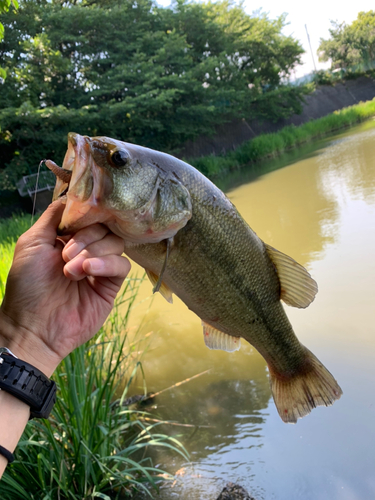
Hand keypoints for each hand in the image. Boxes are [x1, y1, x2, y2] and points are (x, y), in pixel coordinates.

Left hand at [0, 200, 130, 376]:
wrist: (34, 326)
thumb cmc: (27, 285)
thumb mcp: (32, 242)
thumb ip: (54, 216)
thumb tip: (72, 196)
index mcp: (68, 237)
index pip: (90, 215)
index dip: (85, 216)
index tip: (75, 223)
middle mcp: (86, 249)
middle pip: (105, 227)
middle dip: (85, 238)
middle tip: (65, 255)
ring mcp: (100, 268)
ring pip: (115, 243)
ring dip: (93, 251)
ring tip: (71, 270)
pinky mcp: (112, 285)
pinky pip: (122, 265)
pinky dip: (106, 264)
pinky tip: (88, 272)